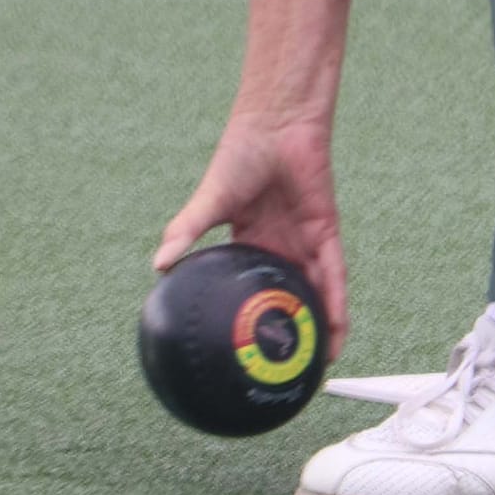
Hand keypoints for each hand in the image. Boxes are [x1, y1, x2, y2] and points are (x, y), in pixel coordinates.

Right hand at [152, 116, 348, 352]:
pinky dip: (336, 303)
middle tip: (284, 371)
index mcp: (251, 242)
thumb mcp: (210, 200)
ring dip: (319, 328)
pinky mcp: (326, 232)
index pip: (250, 288)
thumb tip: (158, 264)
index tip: (242, 349)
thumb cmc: (241, 154)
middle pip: (287, 297)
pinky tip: (335, 331)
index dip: (249, 317)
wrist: (277, 123)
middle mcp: (281, 247)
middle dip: (288, 331)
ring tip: (316, 367)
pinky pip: (333, 275)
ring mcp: (305, 241)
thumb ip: (187, 231)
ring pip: (316, 294)